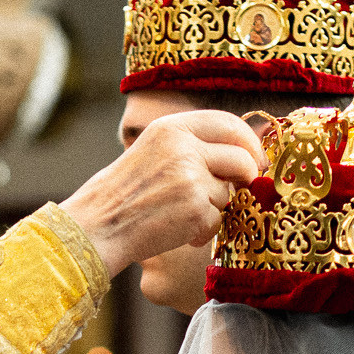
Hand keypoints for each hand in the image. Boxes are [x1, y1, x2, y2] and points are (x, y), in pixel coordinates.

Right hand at [61, 110, 266, 275]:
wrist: (98, 225)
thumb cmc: (124, 194)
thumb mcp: (153, 150)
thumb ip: (191, 144)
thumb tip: (241, 148)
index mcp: (172, 128)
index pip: (228, 123)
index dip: (248, 142)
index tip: (254, 158)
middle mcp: (184, 148)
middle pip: (241, 157)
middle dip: (247, 176)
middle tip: (242, 188)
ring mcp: (191, 178)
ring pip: (228, 193)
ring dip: (213, 208)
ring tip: (182, 214)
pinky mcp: (195, 209)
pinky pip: (217, 220)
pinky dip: (203, 230)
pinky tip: (178, 230)